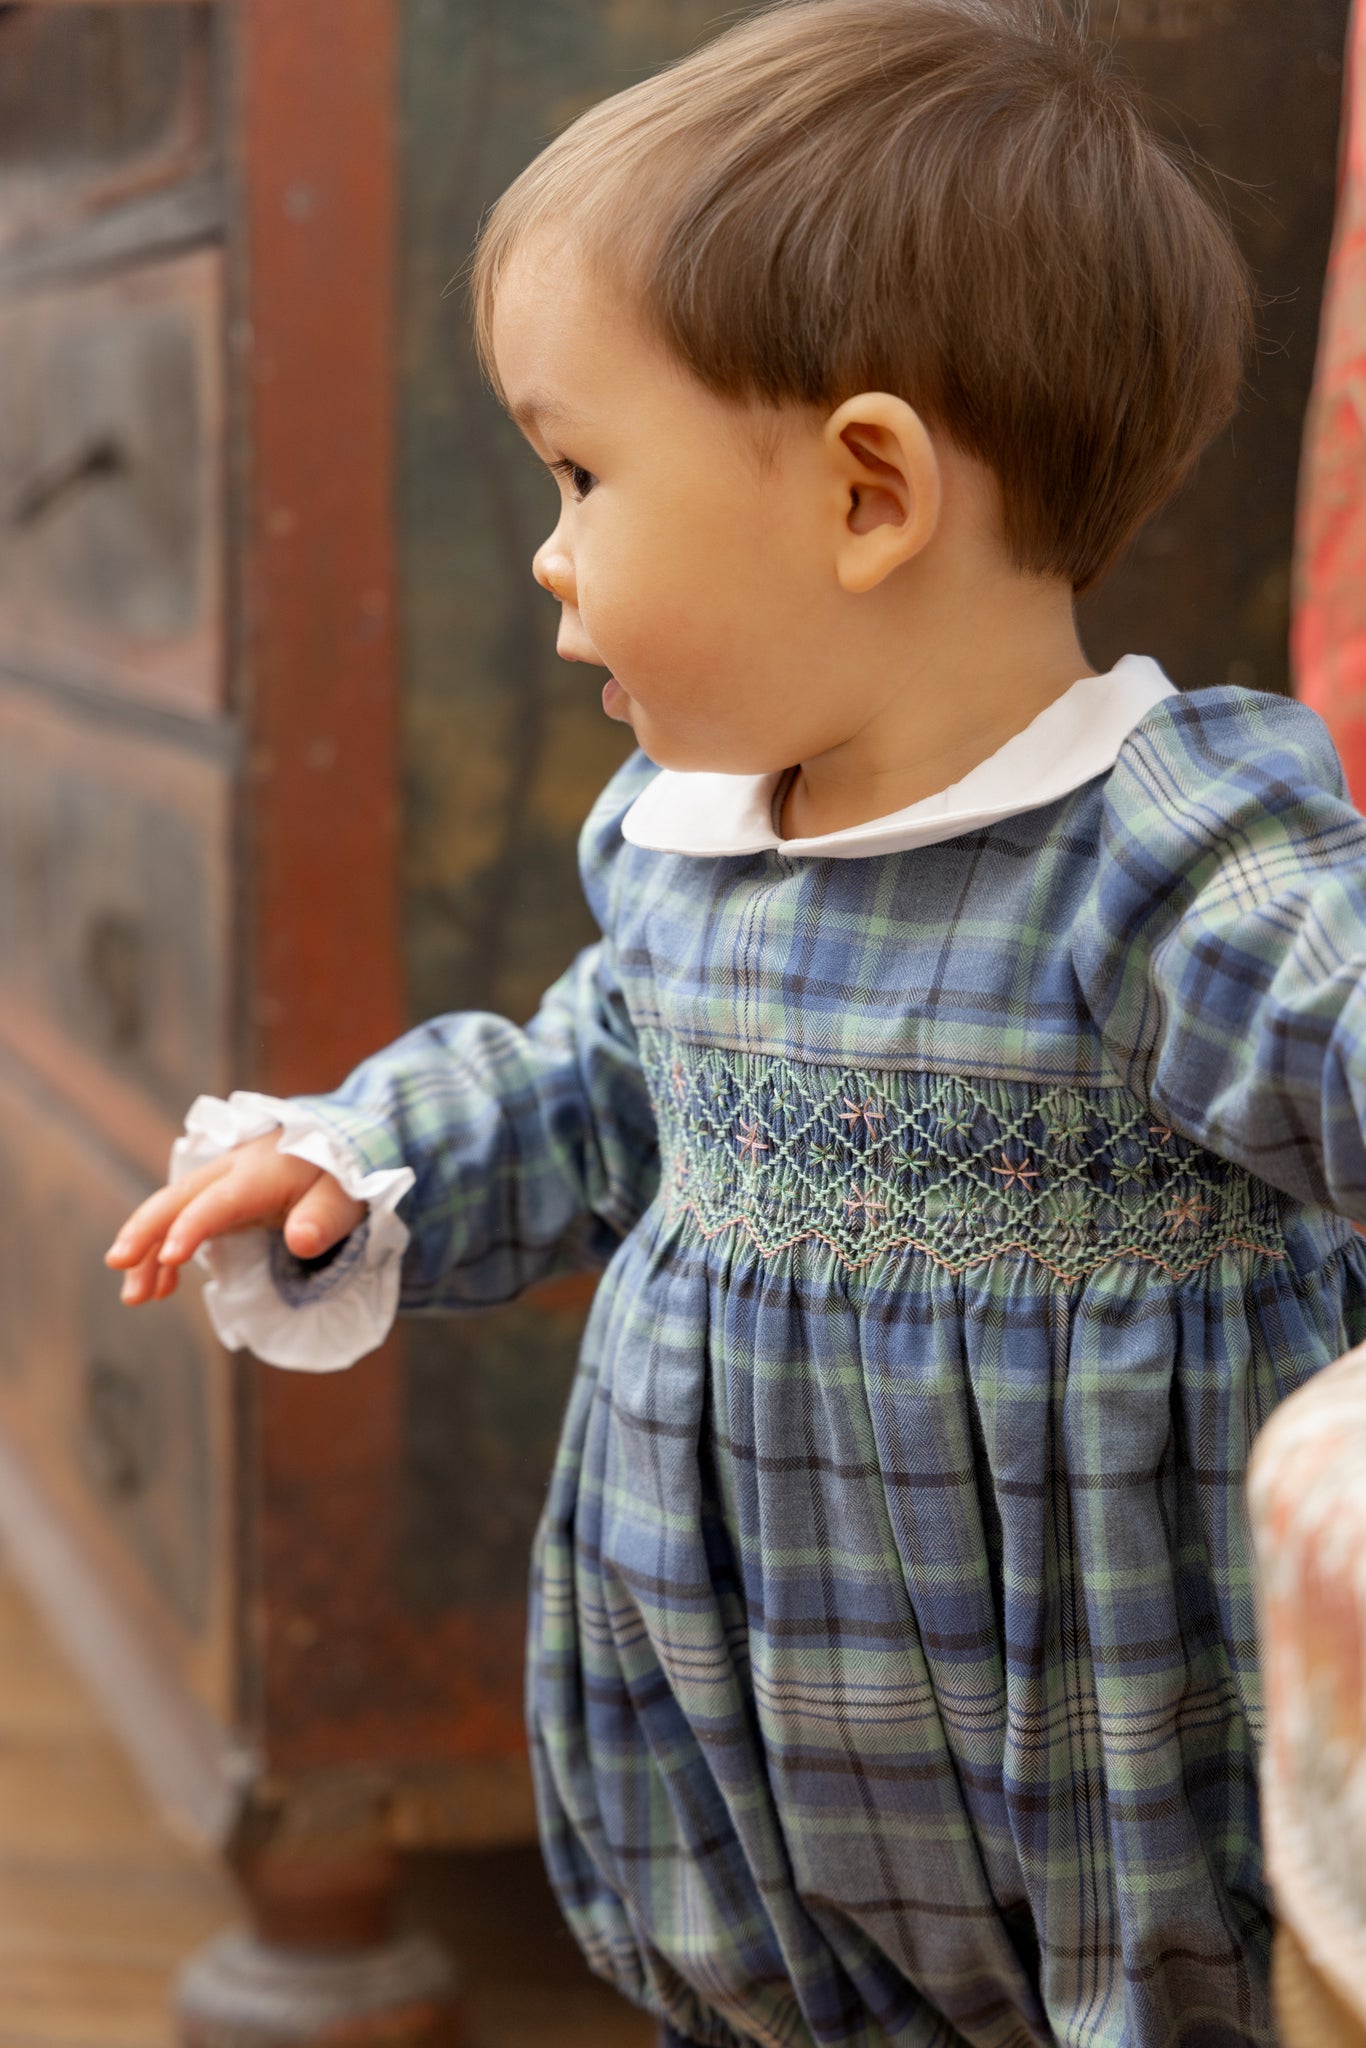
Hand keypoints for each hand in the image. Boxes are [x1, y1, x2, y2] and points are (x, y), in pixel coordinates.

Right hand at [104, 1131, 366, 1305]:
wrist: (342, 1142)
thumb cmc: (343, 1174)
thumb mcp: (347, 1196)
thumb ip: (324, 1218)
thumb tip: (302, 1241)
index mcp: (259, 1172)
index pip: (218, 1200)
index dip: (192, 1227)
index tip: (169, 1257)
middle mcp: (230, 1173)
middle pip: (176, 1199)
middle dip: (144, 1231)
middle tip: (118, 1264)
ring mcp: (220, 1184)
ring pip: (171, 1213)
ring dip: (148, 1251)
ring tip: (135, 1296)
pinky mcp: (220, 1200)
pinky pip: (182, 1222)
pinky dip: (166, 1252)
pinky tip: (160, 1287)